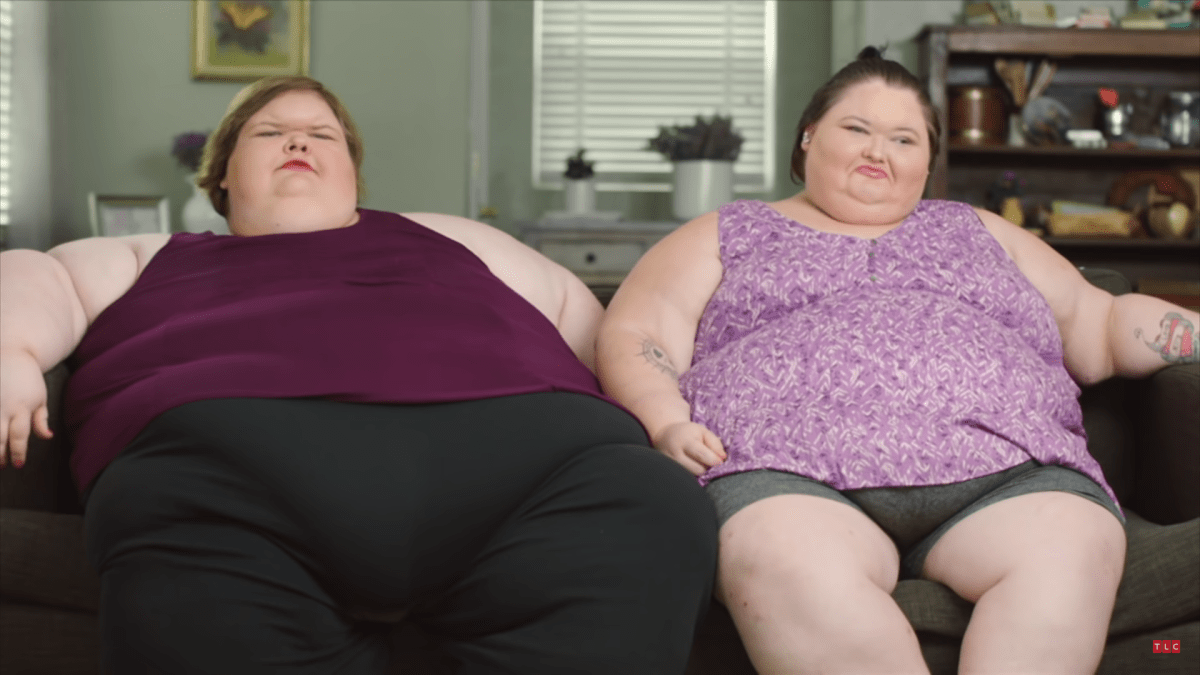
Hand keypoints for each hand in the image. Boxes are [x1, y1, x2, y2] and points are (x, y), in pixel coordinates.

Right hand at [0, 348, 52, 467]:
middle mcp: (2, 407)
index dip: (18, 452)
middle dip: (0, 455)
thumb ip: (40, 419)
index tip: (19, 464)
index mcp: (22, 408)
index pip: (19, 436)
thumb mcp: (40, 398)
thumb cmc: (28, 379)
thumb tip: (47, 437)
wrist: (11, 352)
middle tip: (2, 465)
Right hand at [652, 421, 726, 475]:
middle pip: (699, 470)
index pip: (702, 455)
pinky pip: (685, 480)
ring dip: (699, 471)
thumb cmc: (688, 433)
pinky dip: (692, 475)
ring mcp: (670, 466)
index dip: (714, 460)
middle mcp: (676, 455)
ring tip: (697, 462)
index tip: (720, 462)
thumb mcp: (702, 431)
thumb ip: (715, 444)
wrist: (665, 436)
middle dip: (707, 467)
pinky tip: (691, 467)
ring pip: (693, 477)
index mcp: (685, 441)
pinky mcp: (668, 474)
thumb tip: (723, 458)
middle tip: (707, 460)